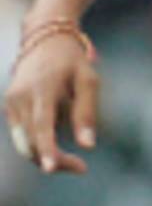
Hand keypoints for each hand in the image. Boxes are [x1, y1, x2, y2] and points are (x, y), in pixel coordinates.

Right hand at [5, 30, 98, 174]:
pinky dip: (38, 147)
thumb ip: (87, 113)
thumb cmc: (71, 60)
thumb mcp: (88, 80)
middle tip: (81, 168)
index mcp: (41, 88)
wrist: (43, 38)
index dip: (47, 148)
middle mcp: (20, 97)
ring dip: (45, 157)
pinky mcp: (9, 108)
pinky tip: (57, 148)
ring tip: (74, 163)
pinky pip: (22, 136)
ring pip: (23, 143)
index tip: (51, 168)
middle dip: (55, 160)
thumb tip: (88, 146)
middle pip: (31, 141)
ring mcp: (11, 103)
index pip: (42, 124)